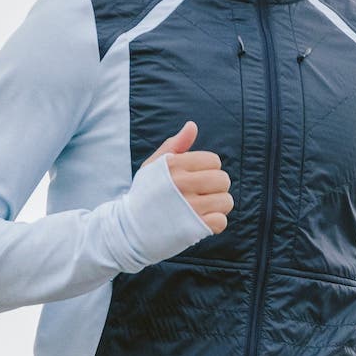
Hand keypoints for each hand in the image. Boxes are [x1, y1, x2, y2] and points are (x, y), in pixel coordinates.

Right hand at [144, 120, 233, 234]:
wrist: (130, 229)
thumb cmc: (145, 194)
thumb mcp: (153, 166)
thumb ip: (174, 145)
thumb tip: (192, 126)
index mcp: (173, 165)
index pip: (214, 161)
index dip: (207, 169)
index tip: (194, 178)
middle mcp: (181, 183)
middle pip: (223, 180)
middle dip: (215, 187)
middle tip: (200, 194)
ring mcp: (189, 207)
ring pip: (226, 201)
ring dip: (217, 206)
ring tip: (201, 208)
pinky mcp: (194, 228)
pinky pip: (221, 221)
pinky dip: (214, 224)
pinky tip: (200, 222)